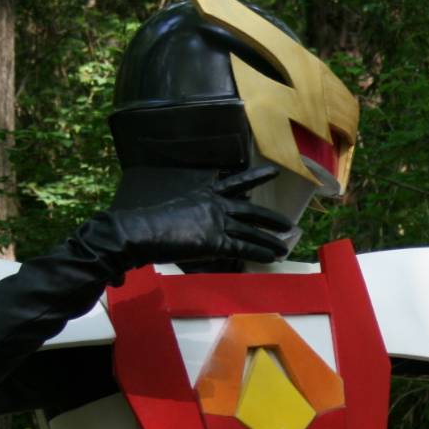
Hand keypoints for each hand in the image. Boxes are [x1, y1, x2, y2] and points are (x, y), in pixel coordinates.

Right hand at [77, 165, 298, 278]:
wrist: (140, 231)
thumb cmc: (151, 224)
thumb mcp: (179, 211)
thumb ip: (196, 216)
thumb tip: (202, 225)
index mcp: (206, 193)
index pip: (236, 182)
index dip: (256, 176)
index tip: (273, 171)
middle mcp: (216, 205)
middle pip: (252, 211)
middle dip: (272, 219)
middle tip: (289, 224)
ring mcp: (217, 223)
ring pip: (252, 232)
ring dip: (271, 240)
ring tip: (286, 246)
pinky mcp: (215, 241)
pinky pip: (244, 248)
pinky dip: (260, 253)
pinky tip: (273, 256)